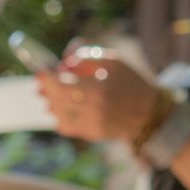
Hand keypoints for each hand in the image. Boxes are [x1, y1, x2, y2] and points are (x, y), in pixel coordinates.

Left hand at [37, 48, 159, 145]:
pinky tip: (61, 108)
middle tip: (40, 83)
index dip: (47, 79)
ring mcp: (93, 125)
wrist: (150, 112)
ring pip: (59, 117)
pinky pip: (67, 127)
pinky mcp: (93, 135)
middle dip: (46, 90)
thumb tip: (63, 59)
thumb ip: (86, 54)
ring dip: (52, 104)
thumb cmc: (130, 81)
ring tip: (51, 95)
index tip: (40, 72)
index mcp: (99, 88)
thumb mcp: (113, 60)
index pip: (62, 85)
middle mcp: (94, 110)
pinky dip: (60, 117)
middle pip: (57, 101)